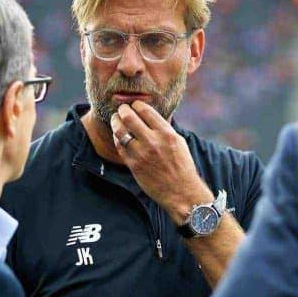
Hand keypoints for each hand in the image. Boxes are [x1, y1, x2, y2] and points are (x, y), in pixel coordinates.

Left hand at [110, 101, 212, 223]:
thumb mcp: (178, 141)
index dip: (136, 104)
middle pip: (129, 117)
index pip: (145, 110)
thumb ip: (163, 128)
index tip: (134, 104)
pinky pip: (119, 146)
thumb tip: (148, 114)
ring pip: (120, 131)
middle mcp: (153, 141)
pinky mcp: (133, 165)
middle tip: (121, 109)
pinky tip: (118, 136)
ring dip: (116, 122)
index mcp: (166, 133)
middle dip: (122, 110)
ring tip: (116, 120)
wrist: (181, 192)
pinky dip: (117, 138)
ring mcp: (141, 153)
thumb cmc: (181, 166)